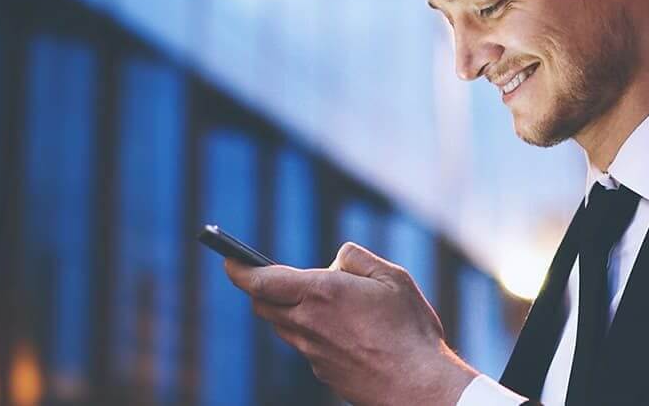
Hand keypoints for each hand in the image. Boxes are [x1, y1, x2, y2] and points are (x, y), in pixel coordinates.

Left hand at [225, 242, 477, 405]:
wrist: (419, 389)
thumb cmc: (410, 329)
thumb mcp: (391, 277)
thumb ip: (355, 259)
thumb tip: (334, 263)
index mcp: (320, 293)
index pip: (261, 280)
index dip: (239, 268)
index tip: (228, 258)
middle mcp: (307, 323)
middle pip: (264, 304)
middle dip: (261, 287)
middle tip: (271, 275)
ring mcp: (312, 352)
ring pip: (283, 325)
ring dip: (286, 309)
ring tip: (315, 299)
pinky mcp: (322, 372)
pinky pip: (304, 345)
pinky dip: (310, 331)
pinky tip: (341, 330)